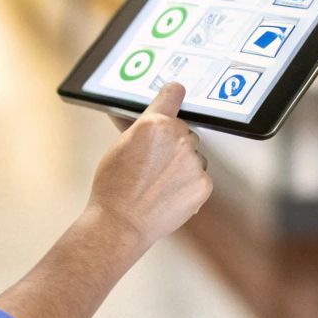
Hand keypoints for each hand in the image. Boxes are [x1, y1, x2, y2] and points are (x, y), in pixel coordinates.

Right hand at [87, 83, 212, 249]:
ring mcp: (193, 161)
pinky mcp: (203, 183)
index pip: (174, 93)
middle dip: (173, 143)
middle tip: (154, 163)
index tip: (175, 96)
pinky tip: (169, 194)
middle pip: (183, 131)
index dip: (173, 96)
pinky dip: (189, 185)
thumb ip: (141, 130)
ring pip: (193, 155)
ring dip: (182, 164)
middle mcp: (178, 137)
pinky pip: (199, 177)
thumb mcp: (119, 147)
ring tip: (159, 183)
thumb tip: (147, 120)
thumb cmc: (113, 188)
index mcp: (154, 123)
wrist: (120, 224)